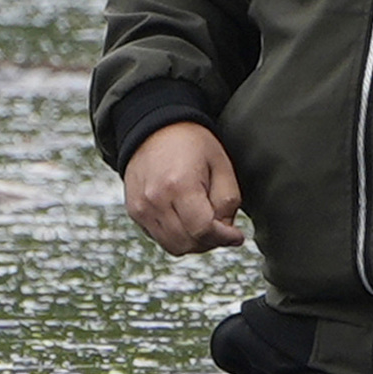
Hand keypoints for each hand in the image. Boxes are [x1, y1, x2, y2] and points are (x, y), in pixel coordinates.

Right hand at [121, 121, 244, 254]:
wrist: (154, 127)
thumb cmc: (192, 143)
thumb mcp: (221, 164)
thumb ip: (228, 201)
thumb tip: (225, 231)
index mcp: (179, 185)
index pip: (203, 230)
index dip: (224, 238)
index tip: (237, 236)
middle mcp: (155, 200)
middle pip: (188, 243)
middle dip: (210, 241)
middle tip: (222, 228)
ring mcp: (141, 207)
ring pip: (173, 246)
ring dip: (194, 242)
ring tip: (205, 224)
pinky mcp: (135, 211)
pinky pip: (160, 237)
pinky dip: (177, 236)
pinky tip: (186, 217)